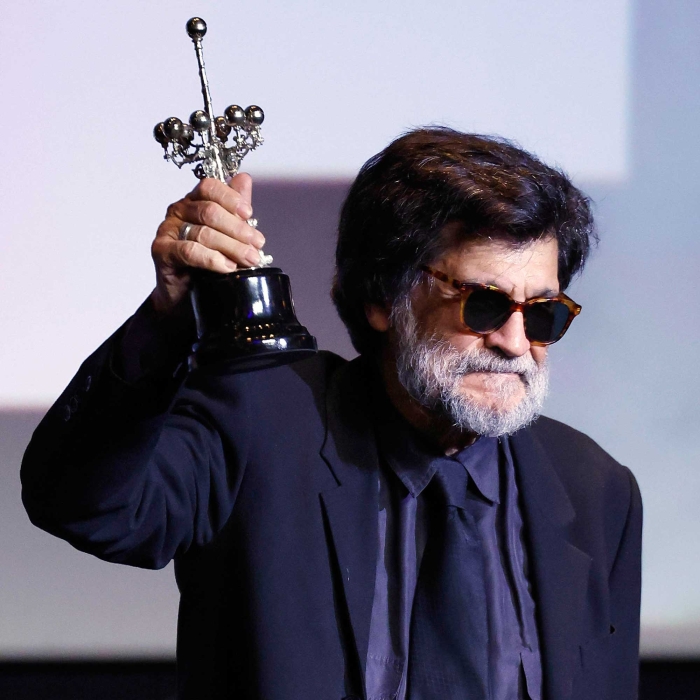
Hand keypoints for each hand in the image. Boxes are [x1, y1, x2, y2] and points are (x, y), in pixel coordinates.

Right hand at [150, 173, 265, 313]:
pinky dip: (212, 259)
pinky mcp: (162, 251)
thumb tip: (244, 179)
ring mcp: (168, 230)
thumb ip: (235, 209)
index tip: (249, 213)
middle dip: (238, 229)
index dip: (230, 198)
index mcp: (194, 201)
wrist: (184, 294)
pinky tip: (227, 267)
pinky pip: (189, 251)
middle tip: (257, 245)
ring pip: (203, 233)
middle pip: (210, 212)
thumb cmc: (205, 263)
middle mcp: (179, 211)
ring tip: (249, 260)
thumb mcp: (227, 234)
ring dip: (231, 247)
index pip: (210, 187)